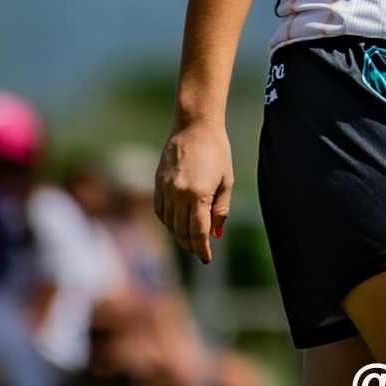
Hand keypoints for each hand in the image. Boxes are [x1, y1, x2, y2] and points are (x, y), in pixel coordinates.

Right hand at [154, 119, 232, 262]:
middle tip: (200, 251)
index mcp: (198, 194)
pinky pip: (160, 210)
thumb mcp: (227, 180)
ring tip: (190, 240)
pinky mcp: (158, 182)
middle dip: (191, 245)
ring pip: (169, 223)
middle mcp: (178, 194)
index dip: (202, 249)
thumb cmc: (217, 151)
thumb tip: (216, 234)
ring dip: (179, 235)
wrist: (195, 125)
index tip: (206, 259)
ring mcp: (165, 188)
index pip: (198, 232)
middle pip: (182, 231)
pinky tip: (176, 223)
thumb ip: (221, 209)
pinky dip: (167, 221)